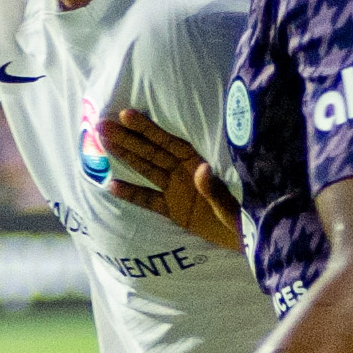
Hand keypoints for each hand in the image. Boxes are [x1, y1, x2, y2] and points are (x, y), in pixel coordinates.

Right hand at [101, 104, 240, 249]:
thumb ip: (215, 190)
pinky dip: (131, 194)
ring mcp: (178, 191)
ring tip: (102, 143)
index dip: (148, 128)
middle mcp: (184, 173)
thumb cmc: (247, 216)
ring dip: (125, 156)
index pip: (168, 142)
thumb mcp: (233, 206)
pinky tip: (111, 185)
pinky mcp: (175, 211)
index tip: (127, 113)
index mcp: (198, 164)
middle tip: (101, 125)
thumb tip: (200, 169)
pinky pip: (149, 201)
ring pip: (146, 170)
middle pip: (150, 152)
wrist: (251, 239)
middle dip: (126, 138)